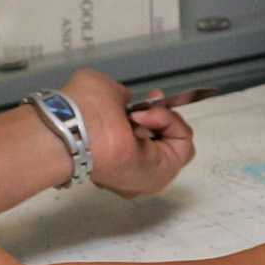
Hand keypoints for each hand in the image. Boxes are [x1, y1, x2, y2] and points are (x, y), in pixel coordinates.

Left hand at [69, 70, 194, 199]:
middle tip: (151, 104)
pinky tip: (148, 118)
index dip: (149, 115)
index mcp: (113, 154)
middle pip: (164, 140)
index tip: (145, 100)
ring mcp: (149, 173)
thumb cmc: (82, 112)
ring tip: (142, 114)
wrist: (81, 131)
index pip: (144, 137)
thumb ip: (117, 96)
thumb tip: (126, 100)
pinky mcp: (165, 171)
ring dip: (165, 120)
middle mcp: (131, 168)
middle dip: (162, 117)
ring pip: (177, 141)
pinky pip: (183, 143)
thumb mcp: (101, 91)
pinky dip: (171, 123)